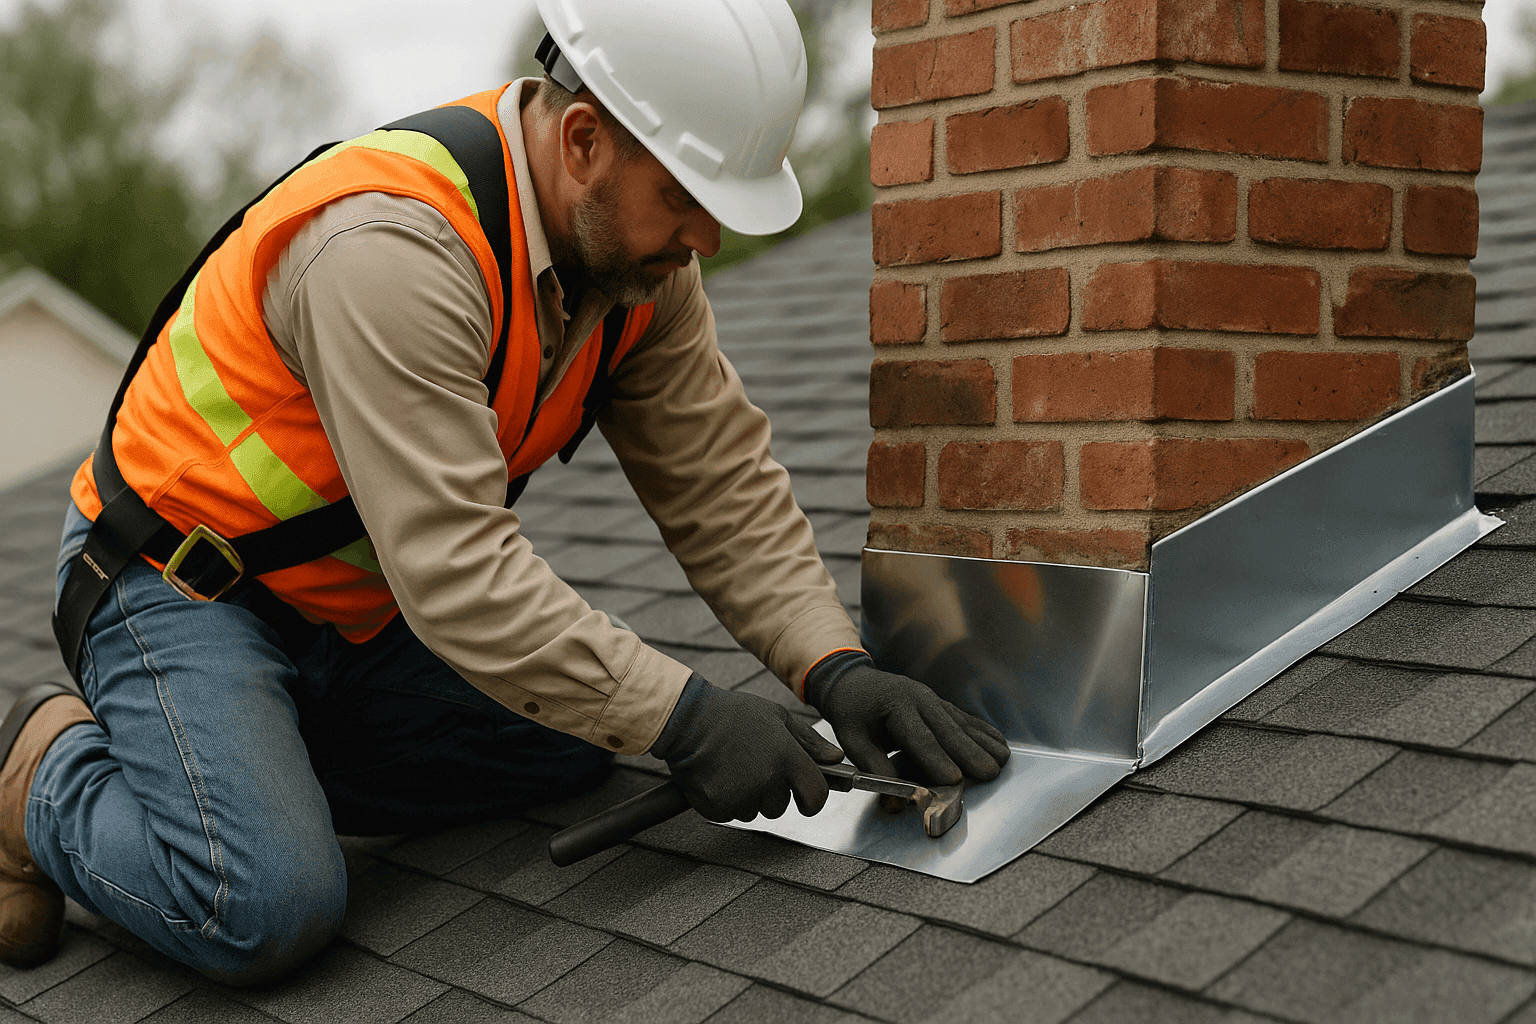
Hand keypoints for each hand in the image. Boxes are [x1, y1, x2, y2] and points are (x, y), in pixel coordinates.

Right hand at [650, 674, 844, 821]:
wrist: (687, 719)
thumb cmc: (732, 715)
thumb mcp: (777, 717)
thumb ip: (809, 741)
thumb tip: (835, 758)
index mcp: (787, 758)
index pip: (816, 796)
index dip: (812, 799)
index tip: (805, 798)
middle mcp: (767, 781)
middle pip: (781, 807)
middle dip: (771, 793)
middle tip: (753, 766)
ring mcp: (742, 797)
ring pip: (755, 812)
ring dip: (748, 798)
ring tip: (733, 769)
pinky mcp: (718, 808)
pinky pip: (730, 815)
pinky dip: (725, 802)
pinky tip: (718, 778)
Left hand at [806, 652, 1009, 784]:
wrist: (854, 681)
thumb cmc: (852, 711)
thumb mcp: (852, 739)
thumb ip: (874, 768)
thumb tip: (895, 800)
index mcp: (895, 706)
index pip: (919, 738)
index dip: (937, 760)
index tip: (954, 779)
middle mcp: (919, 699)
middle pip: (948, 730)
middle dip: (970, 753)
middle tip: (988, 773)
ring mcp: (933, 700)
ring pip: (962, 724)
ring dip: (983, 743)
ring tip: (1001, 761)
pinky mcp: (941, 704)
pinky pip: (965, 719)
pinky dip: (983, 732)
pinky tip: (999, 743)